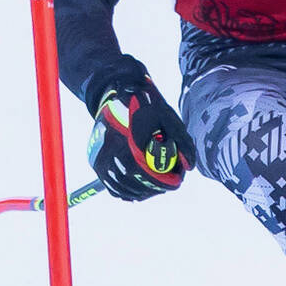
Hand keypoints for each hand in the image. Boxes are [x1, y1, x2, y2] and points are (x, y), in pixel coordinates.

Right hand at [85, 56, 195, 200]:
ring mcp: (100, 156)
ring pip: (120, 186)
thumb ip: (181, 141)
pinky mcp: (95, 160)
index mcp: (128, 137)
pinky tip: (137, 190)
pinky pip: (110, 184)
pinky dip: (124, 191)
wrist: (118, 93)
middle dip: (152, 188)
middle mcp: (110, 148)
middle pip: (131, 181)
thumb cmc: (147, 106)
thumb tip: (190, 167)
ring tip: (154, 189)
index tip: (175, 183)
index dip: (161, 181)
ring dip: (138, 192)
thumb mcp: (168, 117)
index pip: (145, 170)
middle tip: (166, 187)